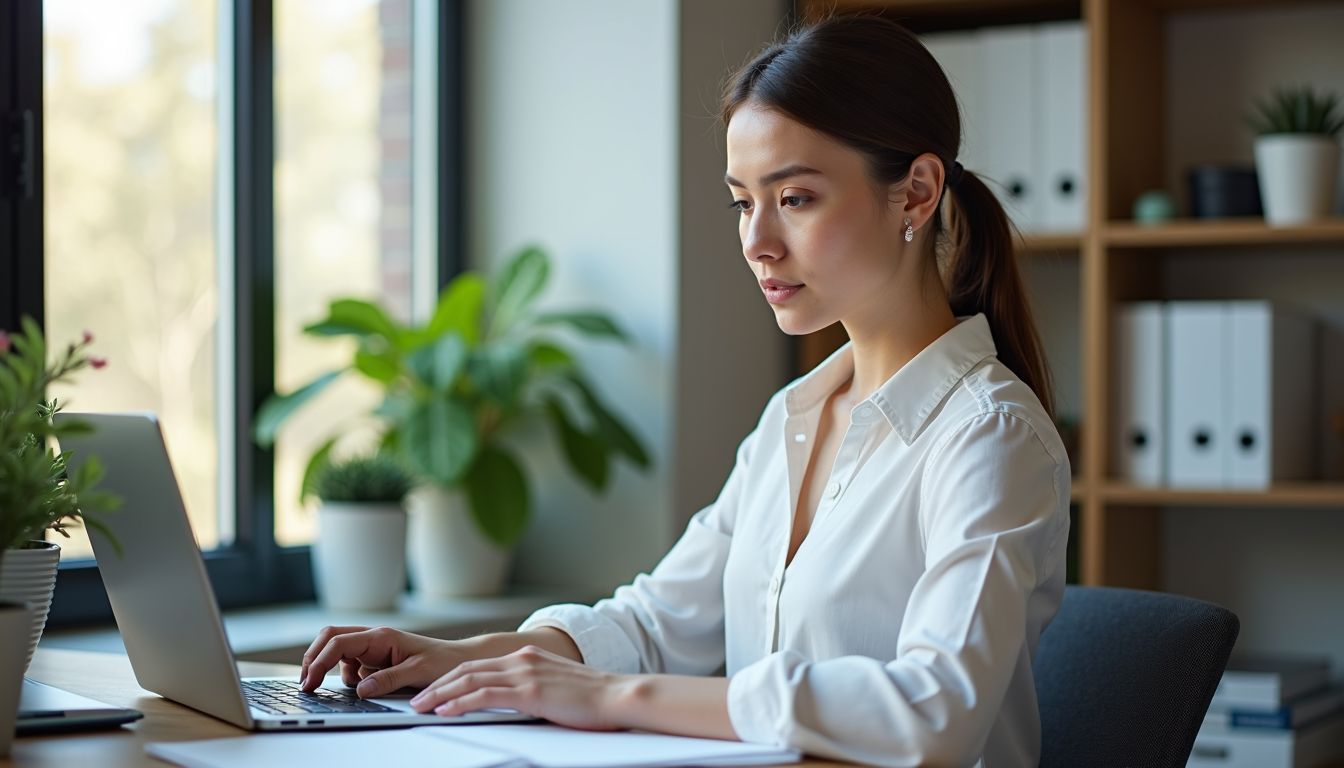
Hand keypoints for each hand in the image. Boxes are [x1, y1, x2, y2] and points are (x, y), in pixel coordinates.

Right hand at [300, 625, 470, 696]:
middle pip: (330, 638)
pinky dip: (347, 676)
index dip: (319, 662)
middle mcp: (374, 638)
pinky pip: (350, 665)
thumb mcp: (417, 672)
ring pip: (337, 651)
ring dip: (330, 667)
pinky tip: (361, 686)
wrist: (457, 660)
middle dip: (313, 658)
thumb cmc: (442, 661)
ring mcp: (373, 647)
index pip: (339, 642)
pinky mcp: (375, 658)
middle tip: (306, 683)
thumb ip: (388, 679)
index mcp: (381, 636)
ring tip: (333, 686)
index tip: (310, 682)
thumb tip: (361, 689)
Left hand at [410, 644, 629, 729]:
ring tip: (421, 707)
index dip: (452, 679)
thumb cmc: (592, 697)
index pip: (479, 665)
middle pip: (467, 670)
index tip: (434, 691)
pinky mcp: (530, 691)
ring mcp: (525, 673)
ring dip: (440, 694)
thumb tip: (514, 700)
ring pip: (469, 681)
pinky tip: (446, 711)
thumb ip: (532, 686)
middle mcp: (522, 659)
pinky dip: (460, 702)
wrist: (618, 694)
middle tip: (417, 700)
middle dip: (438, 685)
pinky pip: (484, 695)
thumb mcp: (555, 684)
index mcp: (527, 656)